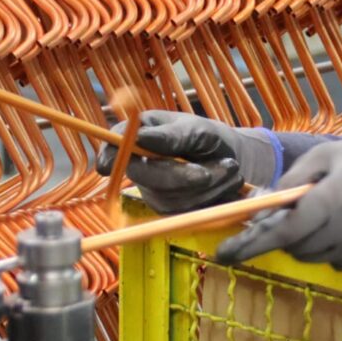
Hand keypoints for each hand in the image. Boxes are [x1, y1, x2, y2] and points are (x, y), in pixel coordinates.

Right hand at [96, 111, 277, 213]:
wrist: (230, 158)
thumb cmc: (206, 137)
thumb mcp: (196, 128)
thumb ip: (172, 135)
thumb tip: (140, 137)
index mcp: (139, 137)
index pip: (114, 148)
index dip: (111, 157)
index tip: (111, 164)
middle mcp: (140, 167)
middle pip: (144, 177)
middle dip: (181, 176)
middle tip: (211, 171)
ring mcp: (152, 191)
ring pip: (171, 197)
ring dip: (208, 185)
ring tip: (230, 167)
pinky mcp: (169, 211)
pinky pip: (186, 211)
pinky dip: (212, 196)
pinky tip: (226, 181)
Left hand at [216, 135, 341, 270]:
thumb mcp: (328, 154)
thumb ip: (292, 180)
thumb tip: (260, 206)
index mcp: (332, 198)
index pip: (282, 231)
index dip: (250, 244)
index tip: (224, 254)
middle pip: (293, 246)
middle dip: (285, 231)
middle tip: (296, 208)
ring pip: (310, 255)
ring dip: (306, 239)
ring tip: (329, 210)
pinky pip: (332, 260)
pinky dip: (329, 245)